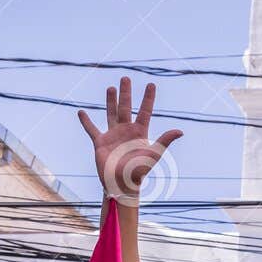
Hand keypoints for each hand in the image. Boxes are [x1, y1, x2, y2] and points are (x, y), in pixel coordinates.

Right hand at [77, 76, 182, 203]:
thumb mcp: (153, 154)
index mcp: (140, 132)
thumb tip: (180, 130)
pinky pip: (91, 129)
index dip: (148, 98)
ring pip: (111, 113)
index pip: (145, 110)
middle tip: (125, 78)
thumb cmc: (139, 171)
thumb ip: (165, 140)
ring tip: (111, 88)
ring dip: (110, 101)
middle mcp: (126, 131)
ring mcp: (113, 135)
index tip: (151, 84)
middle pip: (126, 107)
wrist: (121, 183)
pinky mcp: (100, 142)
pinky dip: (86, 121)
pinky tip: (81, 112)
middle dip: (126, 93)